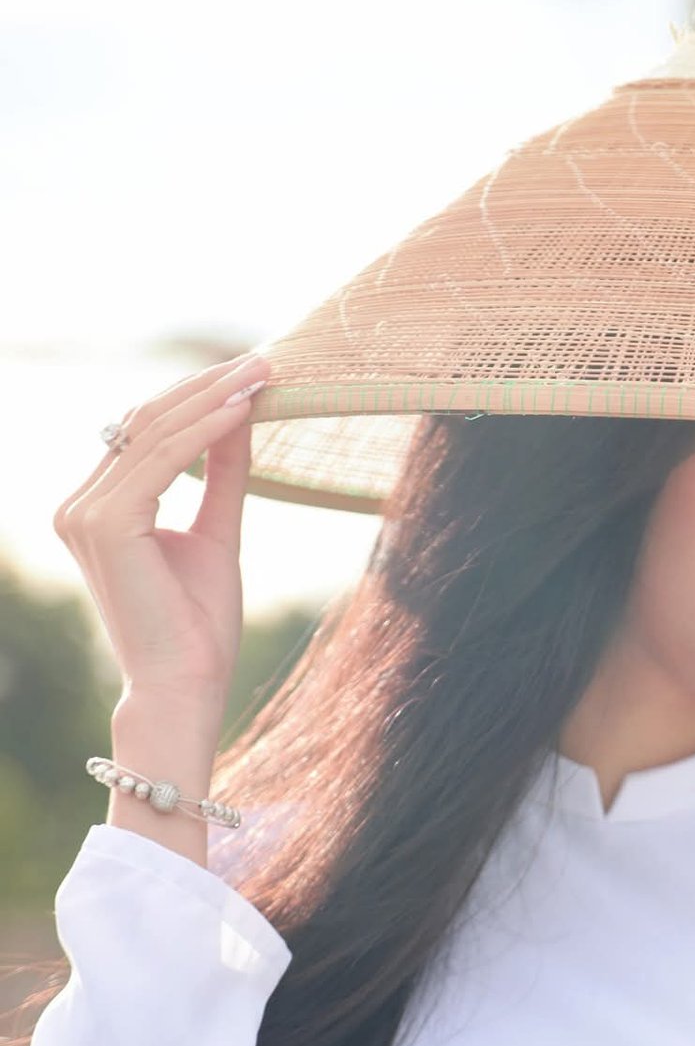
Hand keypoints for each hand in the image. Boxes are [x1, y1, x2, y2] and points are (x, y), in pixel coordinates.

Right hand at [52, 353, 269, 712]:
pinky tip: (245, 410)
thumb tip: (239, 416)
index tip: (250, 374)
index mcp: (97, 508)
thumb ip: (220, 475)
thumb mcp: (216, 533)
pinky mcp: (105, 523)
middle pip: (145, 422)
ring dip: (213, 400)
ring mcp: (85, 513)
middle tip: (262, 360)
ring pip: (154, 433)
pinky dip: (206, 431)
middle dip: (207, 387)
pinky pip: (163, 459)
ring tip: (263, 375)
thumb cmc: (199, 625)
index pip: (142, 432)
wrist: (187, 684)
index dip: (196, 397)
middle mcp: (79, 506)